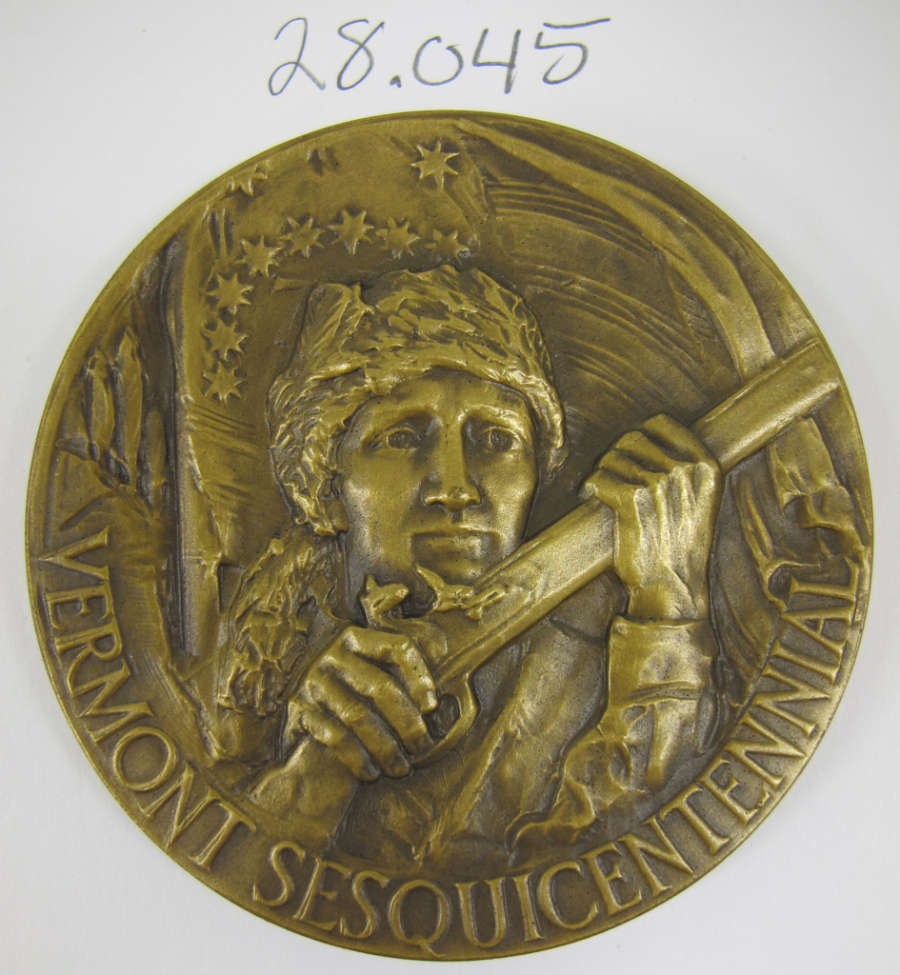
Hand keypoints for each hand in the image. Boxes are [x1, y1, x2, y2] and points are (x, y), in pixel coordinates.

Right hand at [286, 626, 437, 781]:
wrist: (302, 712)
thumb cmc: (353, 691)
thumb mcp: (372, 667)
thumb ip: (402, 660)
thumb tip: (442, 647)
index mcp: (357, 638)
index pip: (397, 647)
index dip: (420, 676)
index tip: (433, 707)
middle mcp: (333, 655)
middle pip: (380, 686)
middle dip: (407, 722)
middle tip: (422, 746)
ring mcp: (314, 682)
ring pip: (358, 716)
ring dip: (385, 747)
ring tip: (401, 769)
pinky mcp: (299, 709)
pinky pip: (334, 736)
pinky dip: (357, 758)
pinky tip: (372, 773)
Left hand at [581, 414, 721, 619]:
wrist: (674, 589)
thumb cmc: (680, 548)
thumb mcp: (697, 501)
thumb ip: (681, 469)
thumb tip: (643, 438)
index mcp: (707, 466)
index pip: (662, 423)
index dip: (639, 434)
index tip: (629, 452)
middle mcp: (686, 470)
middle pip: (633, 437)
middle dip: (615, 454)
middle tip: (608, 474)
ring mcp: (661, 483)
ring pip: (613, 457)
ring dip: (602, 473)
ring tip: (602, 491)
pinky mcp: (635, 499)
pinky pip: (600, 478)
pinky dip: (591, 488)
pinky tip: (592, 498)